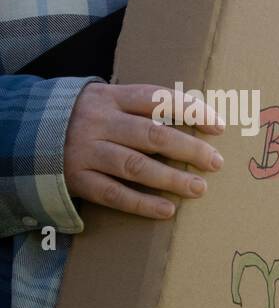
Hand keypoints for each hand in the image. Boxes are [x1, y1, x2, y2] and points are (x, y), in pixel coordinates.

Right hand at [64, 83, 224, 218]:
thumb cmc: (92, 118)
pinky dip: (142, 203)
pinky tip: (168, 210)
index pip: (158, 99)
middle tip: (216, 163)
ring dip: (171, 179)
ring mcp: (86, 151)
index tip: (219, 127)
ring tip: (199, 188)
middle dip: (189, 149)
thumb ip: (147, 108)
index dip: (191, 112)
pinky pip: (113, 193)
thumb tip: (203, 120)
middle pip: (152, 135)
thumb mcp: (112, 102)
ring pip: (135, 166)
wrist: (30, 131)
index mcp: (112, 97)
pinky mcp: (77, 178)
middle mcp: (99, 122)